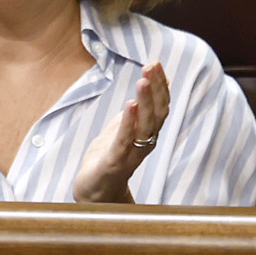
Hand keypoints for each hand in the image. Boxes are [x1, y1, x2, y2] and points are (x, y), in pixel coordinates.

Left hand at [73, 60, 167, 203]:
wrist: (94, 191)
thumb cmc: (110, 156)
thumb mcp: (126, 125)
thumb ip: (139, 107)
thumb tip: (152, 82)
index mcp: (148, 133)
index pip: (161, 106)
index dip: (160, 85)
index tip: (156, 63)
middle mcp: (145, 143)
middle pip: (158, 113)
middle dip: (156, 88)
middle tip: (151, 66)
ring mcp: (132, 153)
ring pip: (146, 126)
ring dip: (146, 102)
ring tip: (143, 82)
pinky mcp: (115, 161)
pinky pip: (125, 140)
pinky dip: (129, 122)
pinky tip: (130, 105)